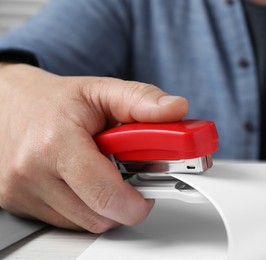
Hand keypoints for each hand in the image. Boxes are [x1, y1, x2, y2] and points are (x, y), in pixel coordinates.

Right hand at [0, 63, 187, 232]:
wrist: (6, 103)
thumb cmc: (54, 100)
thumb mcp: (101, 90)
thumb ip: (141, 100)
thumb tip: (176, 110)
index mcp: (57, 142)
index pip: (105, 193)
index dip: (137, 201)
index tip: (151, 191)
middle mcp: (33, 172)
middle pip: (99, 216)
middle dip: (124, 202)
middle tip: (129, 177)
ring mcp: (21, 192)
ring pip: (84, 223)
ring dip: (103, 204)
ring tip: (102, 173)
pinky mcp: (16, 204)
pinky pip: (66, 221)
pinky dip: (83, 205)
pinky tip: (83, 181)